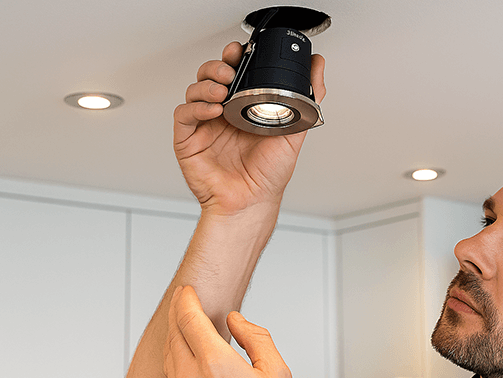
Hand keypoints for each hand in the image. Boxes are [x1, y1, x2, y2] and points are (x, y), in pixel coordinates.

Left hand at [163, 286, 299, 377]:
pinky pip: (170, 375)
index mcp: (215, 365)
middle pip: (173, 333)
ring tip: (185, 323)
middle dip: (178, 312)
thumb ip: (256, 338)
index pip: (189, 319)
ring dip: (174, 334)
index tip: (188, 290)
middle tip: (184, 299)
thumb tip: (236, 321)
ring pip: (168, 354)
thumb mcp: (277, 373)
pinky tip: (186, 354)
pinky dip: (175, 355)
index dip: (186, 299)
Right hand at [173, 42, 326, 215]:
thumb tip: (318, 67)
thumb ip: (308, 96)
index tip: (241, 51)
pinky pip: (184, 114)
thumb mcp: (296, 128)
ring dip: (207, 84)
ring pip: (195, 90)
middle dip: (218, 66)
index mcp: (244, 108)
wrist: (252, 203)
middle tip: (230, 68)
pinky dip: (197, 107)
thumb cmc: (269, 175)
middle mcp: (222, 114)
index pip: (234, 72)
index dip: (234, 58)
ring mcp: (204, 125)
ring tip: (223, 90)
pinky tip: (214, 109)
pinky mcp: (188, 139)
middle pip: (210, 76)